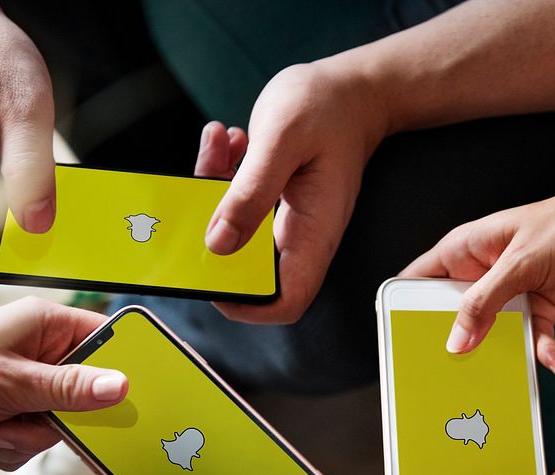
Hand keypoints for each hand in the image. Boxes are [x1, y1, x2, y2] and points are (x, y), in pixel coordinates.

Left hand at [0, 297, 126, 468]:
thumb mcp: (12, 382)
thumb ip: (71, 388)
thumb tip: (122, 386)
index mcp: (46, 325)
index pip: (106, 340)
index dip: (123, 367)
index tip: (134, 397)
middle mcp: (41, 350)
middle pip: (86, 393)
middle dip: (57, 420)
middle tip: (30, 420)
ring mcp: (26, 381)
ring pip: (59, 422)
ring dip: (28, 437)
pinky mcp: (11, 407)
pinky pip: (35, 436)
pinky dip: (11, 445)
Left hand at [198, 62, 388, 323]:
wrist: (354, 89)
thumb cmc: (328, 108)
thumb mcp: (282, 140)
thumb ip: (250, 193)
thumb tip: (218, 244)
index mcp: (312, 233)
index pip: (286, 301)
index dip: (247, 304)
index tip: (212, 276)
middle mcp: (301, 235)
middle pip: (248, 268)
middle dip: (212, 234)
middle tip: (199, 190)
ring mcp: (287, 220)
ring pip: (235, 231)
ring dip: (213, 193)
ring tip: (218, 147)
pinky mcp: (274, 201)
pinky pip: (237, 203)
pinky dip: (222, 175)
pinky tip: (227, 141)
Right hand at [401, 177, 554, 376]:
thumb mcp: (519, 263)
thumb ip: (484, 302)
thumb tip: (456, 342)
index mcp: (465, 251)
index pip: (419, 280)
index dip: (404, 308)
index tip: (399, 340)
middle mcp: (483, 274)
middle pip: (453, 316)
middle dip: (453, 344)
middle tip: (449, 372)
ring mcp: (511, 294)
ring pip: (493, 335)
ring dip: (501, 356)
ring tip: (502, 379)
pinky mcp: (541, 310)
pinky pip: (532, 340)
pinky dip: (542, 353)